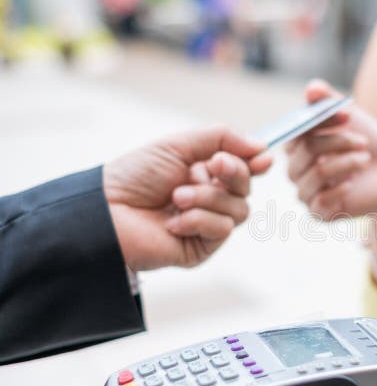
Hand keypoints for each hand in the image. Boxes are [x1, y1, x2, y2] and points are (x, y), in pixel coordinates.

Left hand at [103, 127, 271, 270]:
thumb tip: (261, 145)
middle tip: (212, 166)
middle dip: (234, 173)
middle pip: (246, 187)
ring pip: (239, 209)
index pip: (243, 168)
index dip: (254, 162)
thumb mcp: (178, 145)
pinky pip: (222, 230)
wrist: (105, 211)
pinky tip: (173, 222)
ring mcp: (206, 224)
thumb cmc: (134, 177)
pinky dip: (198, 220)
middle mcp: (209, 198)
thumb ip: (221, 138)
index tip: (261, 157)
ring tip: (176, 198)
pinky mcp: (201, 247)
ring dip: (207, 199)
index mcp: (204, 174)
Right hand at [286, 80, 376, 220]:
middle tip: (363, 142)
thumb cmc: (370, 147)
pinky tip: (353, 184)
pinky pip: (320, 201)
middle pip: (307, 150)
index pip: (298, 129)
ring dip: (346, 163)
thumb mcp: (354, 120)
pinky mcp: (319, 213)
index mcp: (299, 145)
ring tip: (365, 160)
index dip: (322, 120)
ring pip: (317, 173)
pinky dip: (340, 188)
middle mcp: (296, 169)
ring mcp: (306, 192)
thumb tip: (312, 88)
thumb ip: (331, 103)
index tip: (349, 114)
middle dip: (338, 142)